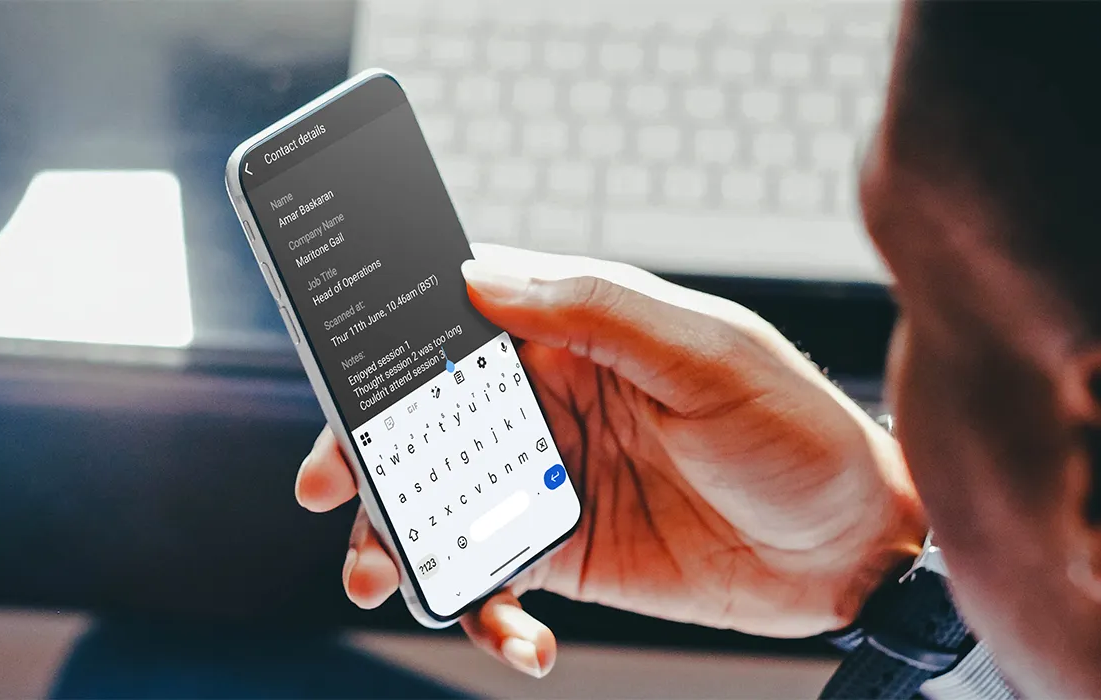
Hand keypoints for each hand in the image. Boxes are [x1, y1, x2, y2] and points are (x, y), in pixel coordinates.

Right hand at [296, 244, 924, 677]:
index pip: (457, 321)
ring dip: (397, 537)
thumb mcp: (706, 351)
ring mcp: (548, 477)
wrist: (855, 550)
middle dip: (363, 449)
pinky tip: (520, 638)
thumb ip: (595, 309)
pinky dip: (485, 611)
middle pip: (425, 416)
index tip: (341, 375)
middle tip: (326, 485)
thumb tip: (481, 277)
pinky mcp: (562, 550)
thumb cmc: (796, 428)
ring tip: (379, 574)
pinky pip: (492, 578)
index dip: (389, 343)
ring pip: (439, 499)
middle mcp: (547, 400)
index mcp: (573, 333)